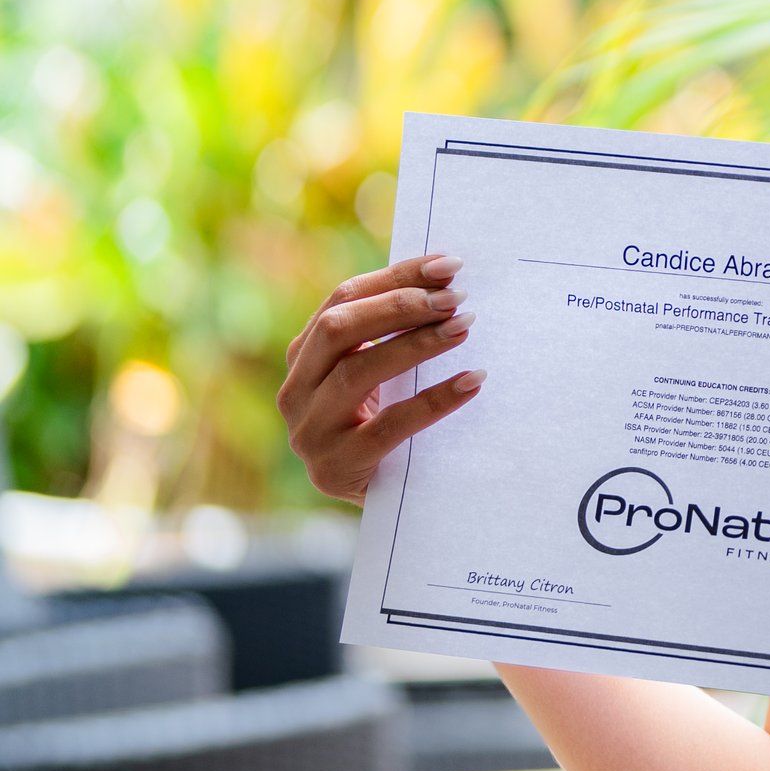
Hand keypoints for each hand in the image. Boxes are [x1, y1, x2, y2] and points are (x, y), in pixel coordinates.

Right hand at [279, 253, 481, 504]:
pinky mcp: (336, 467)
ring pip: (358, 371)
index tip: (450, 264)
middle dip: (401, 306)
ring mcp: (309, 431)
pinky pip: (389, 426)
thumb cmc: (387, 432)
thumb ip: (390, 339)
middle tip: (457, 298)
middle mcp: (295, 390)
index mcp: (303, 357)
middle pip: (340, 328)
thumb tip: (446, 280)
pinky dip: (435, 400)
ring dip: (418, 343)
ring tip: (465, 328)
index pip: (343, 300)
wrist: (382, 506)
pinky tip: (473, 382)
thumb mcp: (379, 382)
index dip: (396, 277)